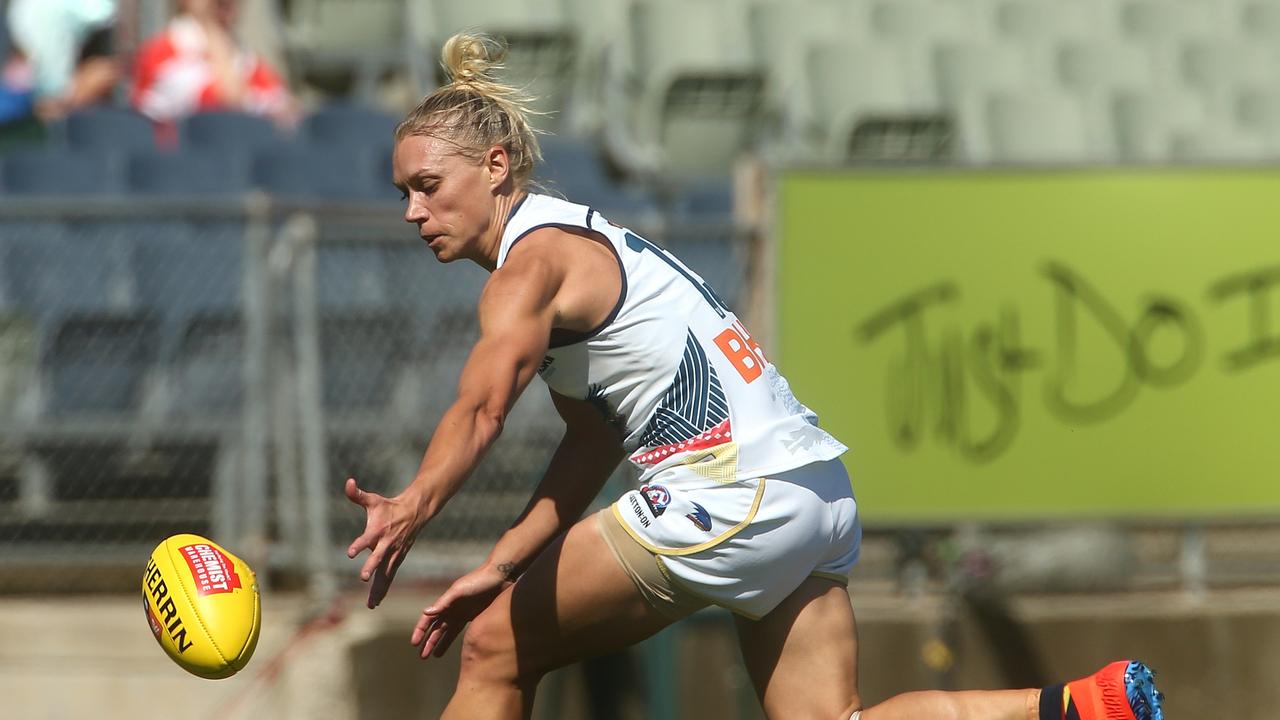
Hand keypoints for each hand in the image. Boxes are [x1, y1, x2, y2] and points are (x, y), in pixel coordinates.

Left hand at [345, 477, 424, 608]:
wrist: (415, 512)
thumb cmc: (389, 507)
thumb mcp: (373, 500)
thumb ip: (357, 494)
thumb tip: (348, 482)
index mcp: (378, 530)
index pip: (367, 539)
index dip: (359, 545)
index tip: (351, 553)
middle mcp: (387, 544)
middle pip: (378, 558)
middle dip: (371, 567)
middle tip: (363, 577)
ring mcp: (393, 554)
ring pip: (385, 574)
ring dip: (378, 589)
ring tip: (370, 604)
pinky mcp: (397, 560)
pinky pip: (389, 577)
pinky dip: (382, 590)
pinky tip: (375, 603)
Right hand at [411, 564, 513, 658]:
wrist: (499, 577)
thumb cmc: (477, 581)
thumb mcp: (459, 590)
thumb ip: (443, 602)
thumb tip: (426, 612)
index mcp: (445, 602)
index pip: (428, 619)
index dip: (420, 631)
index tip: (414, 644)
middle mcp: (451, 609)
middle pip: (436, 628)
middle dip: (428, 641)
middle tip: (422, 656)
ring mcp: (461, 613)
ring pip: (447, 631)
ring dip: (440, 643)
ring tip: (434, 656)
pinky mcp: (473, 616)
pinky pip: (460, 630)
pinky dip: (454, 639)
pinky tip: (451, 647)